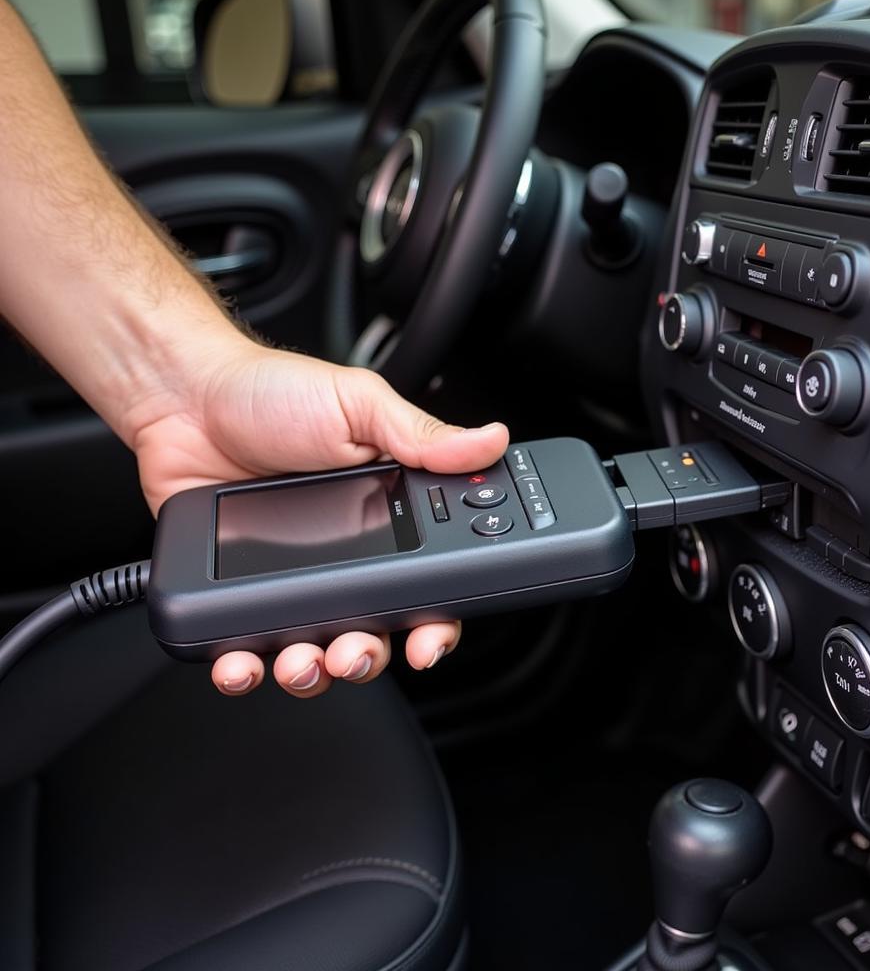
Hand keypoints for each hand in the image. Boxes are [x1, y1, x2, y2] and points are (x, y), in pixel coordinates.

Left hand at [131, 338, 507, 696]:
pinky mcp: (240, 590)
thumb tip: (489, 441)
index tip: (427, 640)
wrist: (185, 398)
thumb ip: (423, 436)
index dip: (434, 621)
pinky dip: (245, 666)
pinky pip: (248, 645)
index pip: (427, 582)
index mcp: (385, 513)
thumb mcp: (360, 405)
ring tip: (298, 659)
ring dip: (312, 671)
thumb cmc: (272, 394)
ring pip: (317, 652)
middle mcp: (346, 554)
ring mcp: (293, 577)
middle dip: (369, 657)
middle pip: (375, 632)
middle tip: (354, 650)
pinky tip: (243, 660)